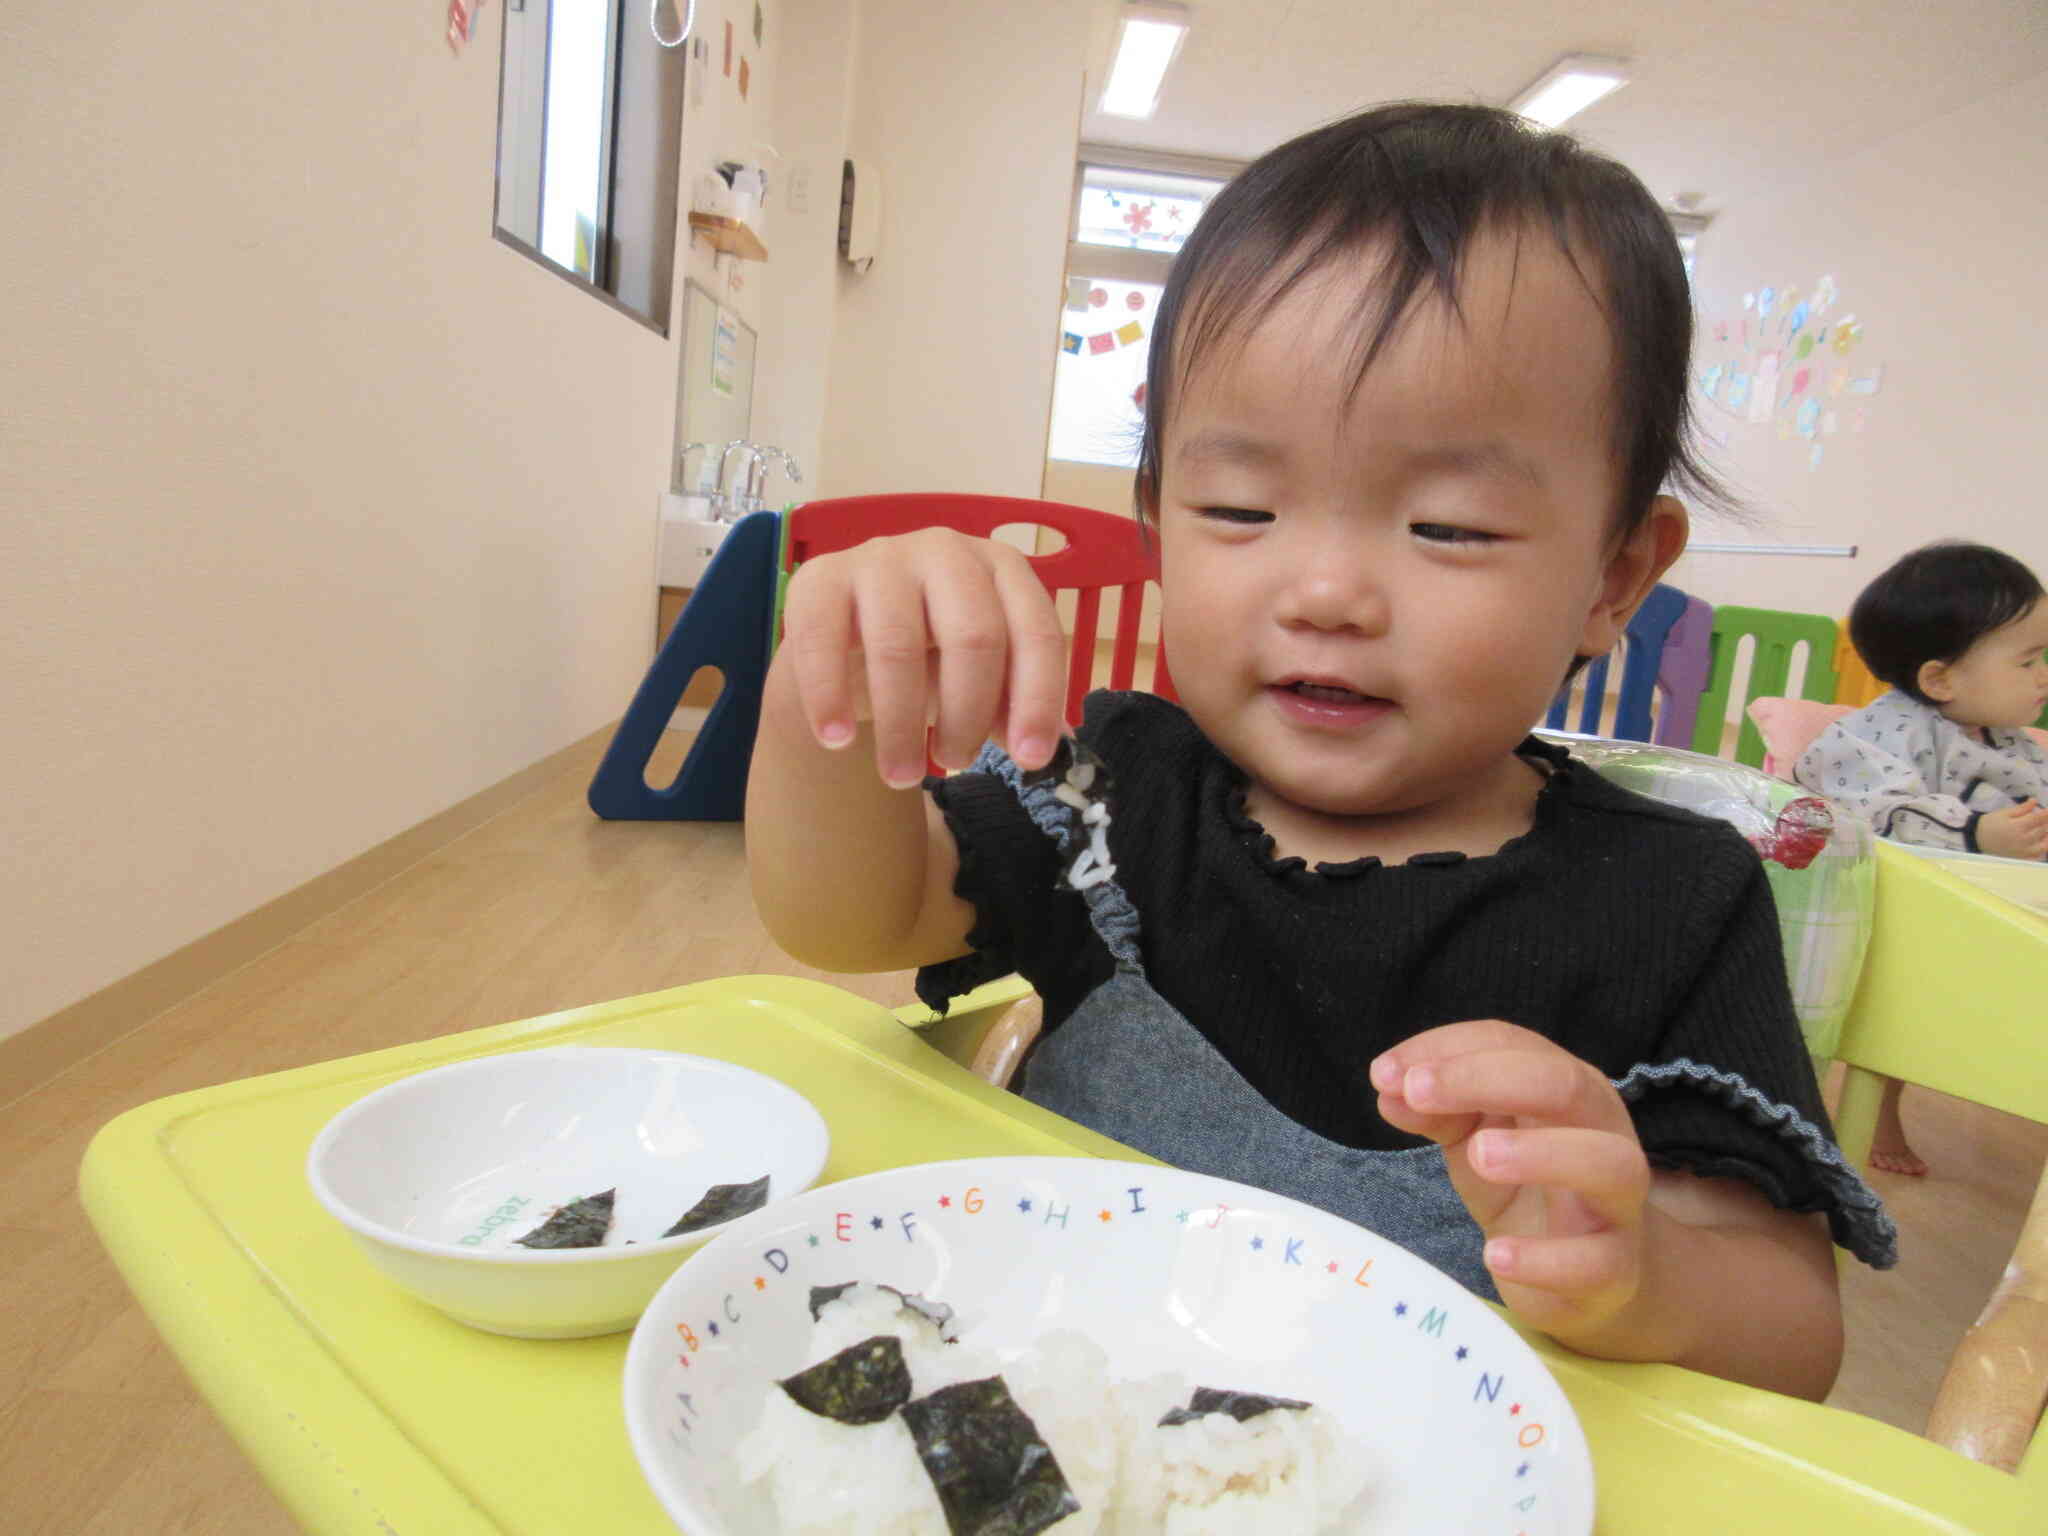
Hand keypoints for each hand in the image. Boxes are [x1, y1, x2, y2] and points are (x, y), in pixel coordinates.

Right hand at [779, 529, 1068, 786]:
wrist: (845, 636)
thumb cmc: (928, 655)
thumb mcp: (977, 679)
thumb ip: (1010, 706)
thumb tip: (1038, 750)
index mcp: (1002, 569)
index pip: (1036, 631)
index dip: (1037, 699)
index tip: (1029, 760)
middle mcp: (947, 550)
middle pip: (974, 637)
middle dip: (968, 715)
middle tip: (957, 761)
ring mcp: (881, 557)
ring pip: (898, 646)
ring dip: (901, 725)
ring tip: (899, 775)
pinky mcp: (820, 577)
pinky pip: (823, 640)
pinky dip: (829, 697)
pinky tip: (836, 739)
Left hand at [1372, 1020, 1652, 1343]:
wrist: (1585, 1273)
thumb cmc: (1523, 1187)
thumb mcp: (1473, 1140)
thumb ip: (1436, 1111)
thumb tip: (1387, 1090)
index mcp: (1565, 1088)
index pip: (1513, 1044)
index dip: (1448, 1050)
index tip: (1384, 1073)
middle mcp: (1602, 1131)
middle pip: (1568, 1085)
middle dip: (1488, 1078)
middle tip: (1418, 1091)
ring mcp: (1616, 1201)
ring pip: (1608, 1163)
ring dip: (1541, 1153)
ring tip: (1477, 1156)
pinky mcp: (1615, 1267)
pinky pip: (1594, 1261)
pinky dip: (1544, 1259)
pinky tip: (1494, 1255)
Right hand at [1977, 799, 2047, 859]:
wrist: (1976, 839)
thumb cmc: (1989, 824)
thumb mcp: (2004, 813)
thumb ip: (2021, 808)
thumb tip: (2034, 801)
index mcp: (2018, 827)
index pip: (2039, 818)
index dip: (2047, 813)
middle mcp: (2023, 840)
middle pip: (2043, 830)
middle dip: (2046, 823)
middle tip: (2044, 819)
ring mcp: (2023, 851)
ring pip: (2044, 845)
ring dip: (2047, 837)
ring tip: (2045, 831)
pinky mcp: (2021, 858)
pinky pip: (2037, 856)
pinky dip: (2042, 851)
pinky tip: (2040, 844)